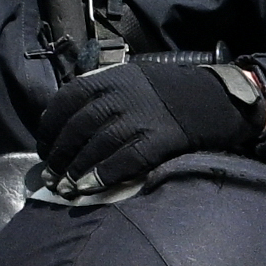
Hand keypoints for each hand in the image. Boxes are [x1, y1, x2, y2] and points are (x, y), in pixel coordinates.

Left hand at [38, 49, 265, 191]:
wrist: (219, 98)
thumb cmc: (172, 94)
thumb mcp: (132, 81)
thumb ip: (103, 95)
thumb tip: (70, 126)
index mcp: (109, 78)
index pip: (64, 102)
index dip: (49, 129)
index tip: (45, 150)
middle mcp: (120, 95)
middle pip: (77, 128)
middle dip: (60, 155)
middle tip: (52, 176)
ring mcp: (141, 117)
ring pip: (97, 145)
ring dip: (77, 169)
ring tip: (67, 188)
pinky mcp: (160, 138)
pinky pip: (125, 159)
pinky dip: (104, 174)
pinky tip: (92, 187)